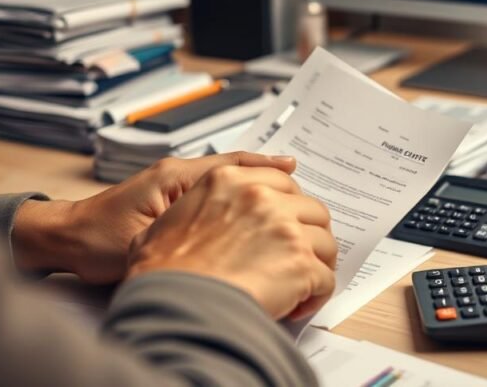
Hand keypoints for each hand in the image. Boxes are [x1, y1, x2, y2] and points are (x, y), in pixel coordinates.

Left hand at [12, 153, 296, 283]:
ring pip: (225, 177)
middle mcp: (177, 173)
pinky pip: (212, 190)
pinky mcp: (170, 198)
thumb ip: (186, 232)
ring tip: (286, 190)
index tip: (293, 169)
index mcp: (175, 176)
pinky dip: (235, 193)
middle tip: (300, 183)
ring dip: (254, 183)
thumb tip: (229, 232)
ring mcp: (174, 184)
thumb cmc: (95, 242)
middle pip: (234, 166)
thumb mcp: (145, 238)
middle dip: (267, 173)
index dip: (265, 168)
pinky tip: (251, 206)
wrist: (64, 240)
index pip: (230, 164)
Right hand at [126, 163, 337, 321]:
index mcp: (227, 181)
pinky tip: (296, 306)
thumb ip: (189, 211)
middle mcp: (260, 197)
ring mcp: (285, 228)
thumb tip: (189, 222)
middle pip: (311, 209)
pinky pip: (326, 277)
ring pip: (325, 242)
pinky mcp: (301, 262)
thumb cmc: (160, 272)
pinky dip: (316, 294)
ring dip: (316, 264)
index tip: (289, 221)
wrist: (171, 303)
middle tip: (295, 258)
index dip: (288, 206)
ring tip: (299, 285)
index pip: (280, 181)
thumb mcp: (161, 223)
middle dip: (308, 235)